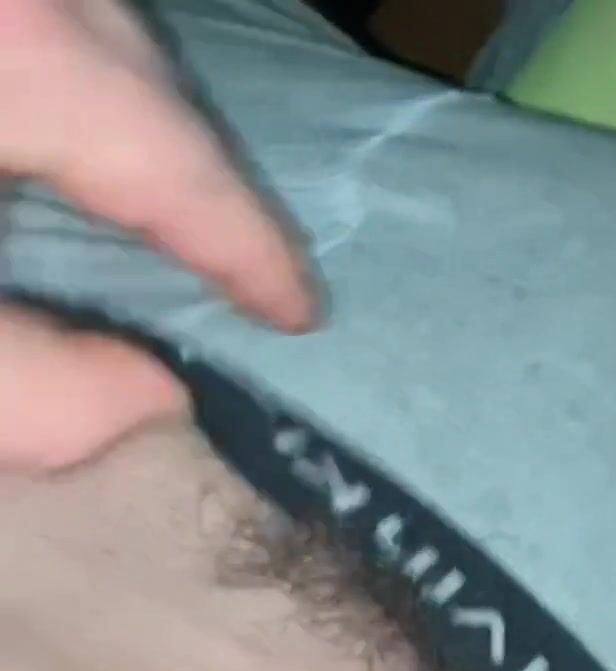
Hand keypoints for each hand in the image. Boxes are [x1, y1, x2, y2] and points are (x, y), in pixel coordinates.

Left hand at [0, 0, 315, 469]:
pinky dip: (85, 82)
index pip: (174, 162)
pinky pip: (63, 22)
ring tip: (156, 208)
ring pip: (108, 34)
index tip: (298, 314)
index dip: (246, 246)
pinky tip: (60, 139)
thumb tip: (152, 399)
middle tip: (231, 270)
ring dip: (139, 119)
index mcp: (15, 53)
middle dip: (198, 175)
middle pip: (154, 80)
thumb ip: (18, 383)